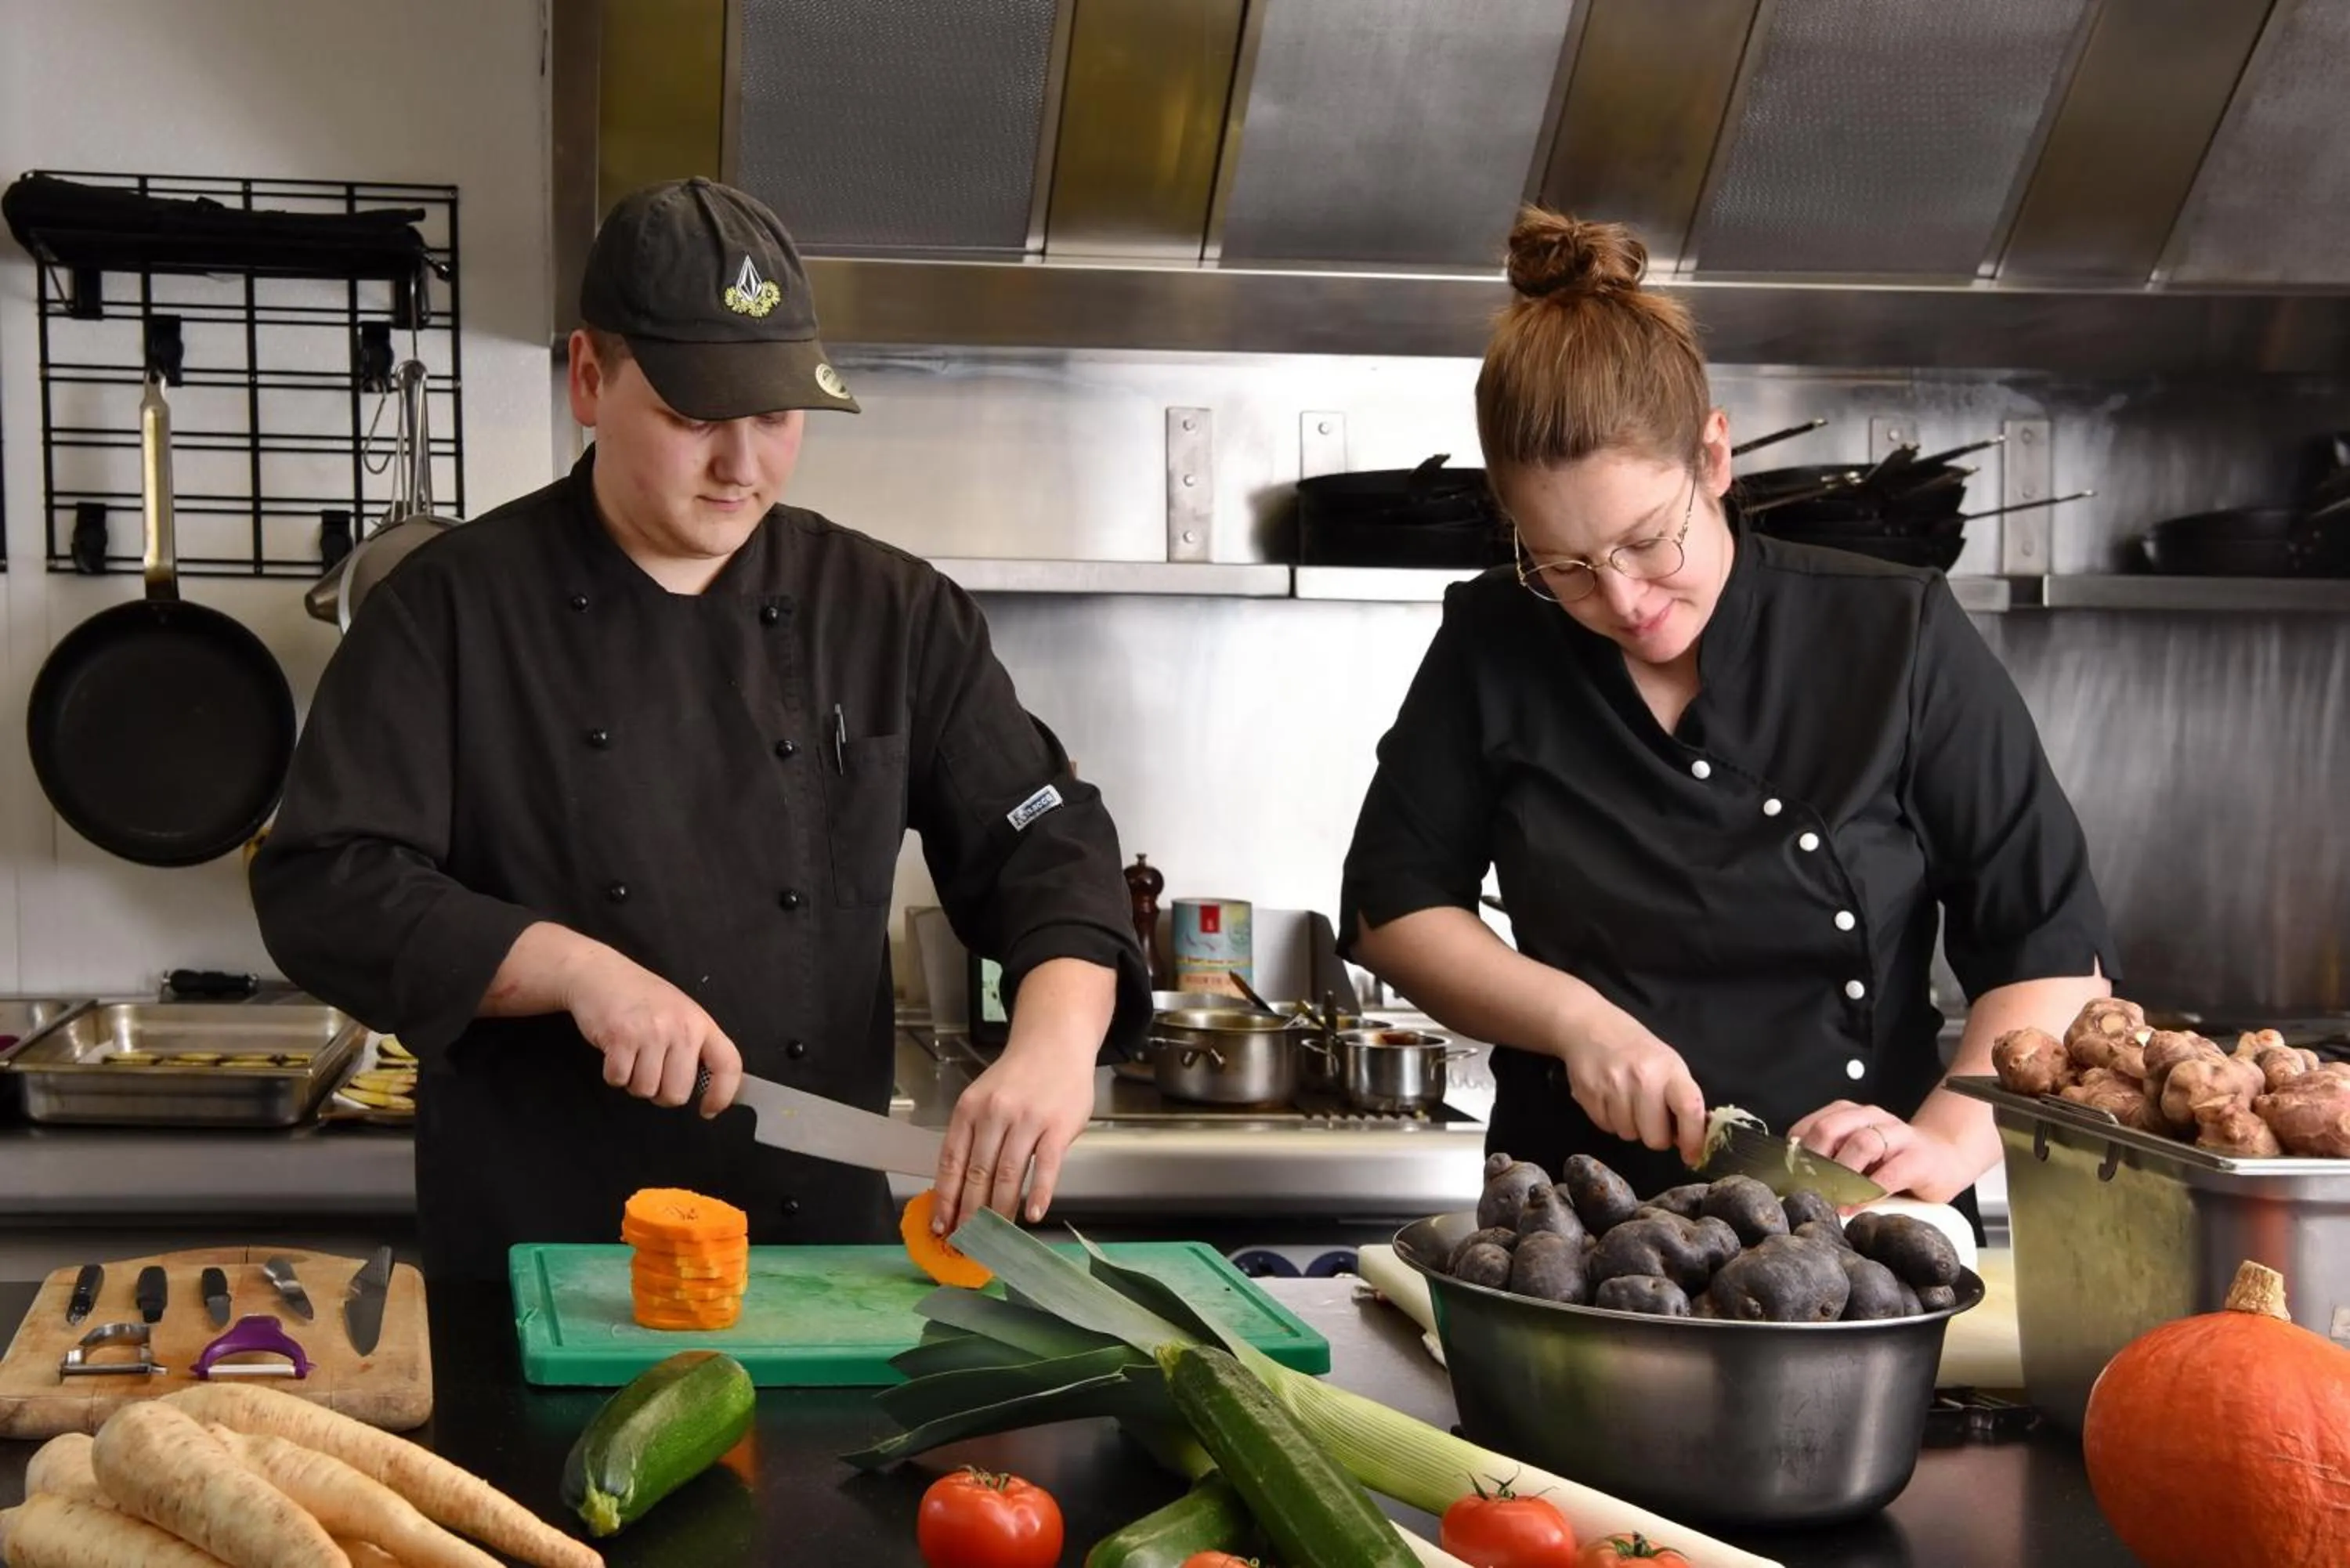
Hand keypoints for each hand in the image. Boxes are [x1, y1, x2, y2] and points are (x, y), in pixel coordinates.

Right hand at [561, 944, 742, 1116]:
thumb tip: (706, 1087)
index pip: (728, 1065)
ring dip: (634, 1082)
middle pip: (677, 1093)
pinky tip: (615, 1051)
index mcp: (700, 1023)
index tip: (709, 1109)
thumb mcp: (681, 1013)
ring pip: (645, 1090)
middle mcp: (680, 1028)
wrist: (600, 973)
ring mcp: (650, 1032)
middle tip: (653, 1072)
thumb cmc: (642, 997)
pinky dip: (613, 1074)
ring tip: (632, 1055)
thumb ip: (695, 1046)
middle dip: (661, 1093)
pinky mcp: (620, 1037)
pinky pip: (618, 1080)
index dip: (723, 1094)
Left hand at [929, 1039, 1098, 1236]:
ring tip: (996, 1234)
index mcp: (969, 1109)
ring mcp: (1028, 1119)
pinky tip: (1033, 1214)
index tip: (941, 1225)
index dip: (945, 1198)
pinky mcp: (1058, 1126)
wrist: (1055, 1041)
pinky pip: (1046, 1166)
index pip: (951, 1161)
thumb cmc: (1019, 1076)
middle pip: (977, 1173)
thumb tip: (958, 1186)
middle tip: (967, 1239)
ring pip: (1008, 1174)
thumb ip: (973, 1135)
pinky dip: (1039, 1193)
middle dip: (970, 1212)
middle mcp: (995, 1113)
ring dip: (1001, 1209)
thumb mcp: (984, 1098)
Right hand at [1555, 1016, 1707, 1167]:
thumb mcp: (1669, 1065)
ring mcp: (1612, 1087)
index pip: (1688, 1109)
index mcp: (1669, 1070)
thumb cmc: (1638, 1050)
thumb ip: (1680, 1098)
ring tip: (1628, 1103)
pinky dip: (1610, 1120)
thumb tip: (1689, 1139)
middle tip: (1652, 1120)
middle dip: (1656, 1136)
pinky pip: (1606, 1127)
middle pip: (1655, 1137)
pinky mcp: (1588, 1094)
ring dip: (1631, 1126)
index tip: (1692, 1155)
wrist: (1591, 1028)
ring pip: (1628, 1135)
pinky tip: (1610, 1099)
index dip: (1693, 1138)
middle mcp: (1642, 1078)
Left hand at [1790, 1101, 1974, 1201]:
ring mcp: (1897, 1135)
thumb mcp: (1856, 1156)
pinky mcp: (1918, 1158)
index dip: (1795, 1153)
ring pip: (1862, 1143)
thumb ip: (1829, 1160)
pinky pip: (1891, 1172)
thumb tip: (1791, 1182)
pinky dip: (1869, 1191)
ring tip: (1831, 1198)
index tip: (1787, 1178)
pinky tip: (1856, 1207)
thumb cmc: (1892, 1161)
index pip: (1811, 1126)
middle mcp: (1871, 1118)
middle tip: (1806, 1189)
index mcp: (1849, 1114)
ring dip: (1841, 1174)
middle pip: (1830, 1128)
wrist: (1944, 1158)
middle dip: (1813, 1160)